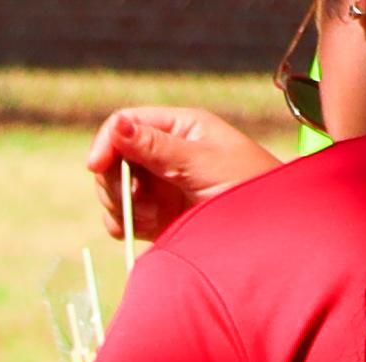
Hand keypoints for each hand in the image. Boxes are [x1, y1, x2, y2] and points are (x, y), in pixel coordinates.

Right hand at [88, 105, 271, 239]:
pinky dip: (126, 226)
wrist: (269, 233)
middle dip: (114, 182)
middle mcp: (164, 154)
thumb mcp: (201, 163)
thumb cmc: (248, 187)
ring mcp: (158, 186)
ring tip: (154, 216)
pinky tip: (151, 228)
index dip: (107, 143)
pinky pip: (121, 219)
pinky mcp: (155, 216)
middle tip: (131, 200)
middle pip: (112, 160)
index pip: (126, 124)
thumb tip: (117, 125)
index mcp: (179, 128)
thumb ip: (156, 147)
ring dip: (123, 206)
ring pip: (112, 191)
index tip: (96, 166)